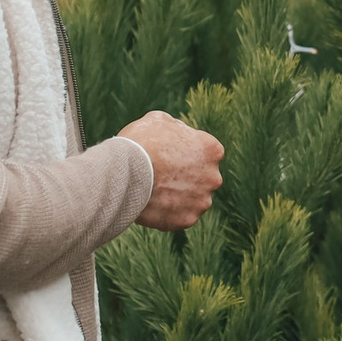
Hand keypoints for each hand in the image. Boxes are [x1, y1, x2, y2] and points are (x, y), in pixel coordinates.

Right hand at [120, 112, 222, 229]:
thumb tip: (176, 131)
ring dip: (178, 197)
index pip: (205, 153)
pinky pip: (180, 217)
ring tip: (154, 192)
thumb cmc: (141, 142)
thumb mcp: (158, 120)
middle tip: (161, 176)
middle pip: (202, 178)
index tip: (169, 156)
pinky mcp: (188, 220)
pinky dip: (168, 213)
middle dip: (186, 177)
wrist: (127, 173)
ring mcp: (202, 201)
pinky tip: (152, 205)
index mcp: (212, 150)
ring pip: (192, 199)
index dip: (186, 154)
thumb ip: (175, 127)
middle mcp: (214, 177)